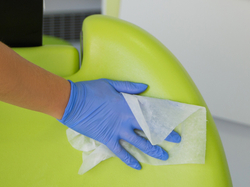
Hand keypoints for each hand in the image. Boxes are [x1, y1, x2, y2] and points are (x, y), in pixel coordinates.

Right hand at [60, 79, 180, 169]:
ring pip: (139, 143)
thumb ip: (129, 87)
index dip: (163, 119)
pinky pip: (121, 152)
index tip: (174, 122)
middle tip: (177, 141)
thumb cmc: (90, 90)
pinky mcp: (107, 139)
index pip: (150, 113)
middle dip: (164, 136)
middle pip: (149, 130)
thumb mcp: (111, 84)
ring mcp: (117, 131)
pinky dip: (129, 160)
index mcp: (127, 105)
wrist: (72, 102)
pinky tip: (138, 166)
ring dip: (152, 150)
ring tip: (163, 156)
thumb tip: (144, 88)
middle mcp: (125, 119)